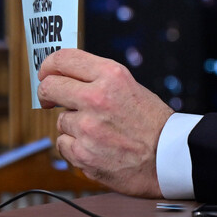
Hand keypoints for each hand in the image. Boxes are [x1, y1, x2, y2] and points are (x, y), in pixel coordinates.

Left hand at [37, 48, 171, 197]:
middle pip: (50, 87)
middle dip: (47, 94)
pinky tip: (95, 148)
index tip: (45, 73)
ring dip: (72, 126)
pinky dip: (75, 147)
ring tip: (99, 132)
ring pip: (60, 120)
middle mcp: (97, 98)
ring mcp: (88, 127)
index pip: (64, 59)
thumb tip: (65, 77)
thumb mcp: (130, 87)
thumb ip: (98, 80)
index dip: (48, 65)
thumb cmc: (154, 124)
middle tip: (50, 100)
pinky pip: (63, 144)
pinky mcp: (82, 153)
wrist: (171, 158)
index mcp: (111, 75)